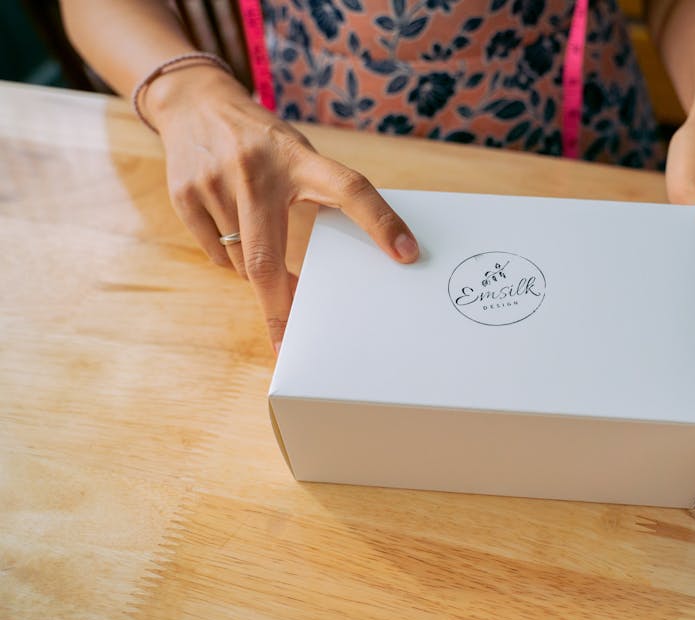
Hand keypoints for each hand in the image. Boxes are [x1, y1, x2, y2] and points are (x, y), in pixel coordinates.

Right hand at [144, 65, 419, 350]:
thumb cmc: (262, 142)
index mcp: (298, 158)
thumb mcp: (297, 153)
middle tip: (291, 340)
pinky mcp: (185, 195)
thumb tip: (347, 260)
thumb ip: (320, 191)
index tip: (406, 254)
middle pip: (267, 259)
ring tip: (260, 240)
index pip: (350, 189)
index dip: (380, 222)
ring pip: (241, 263)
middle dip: (280, 307)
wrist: (194, 102)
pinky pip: (215, 255)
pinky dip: (228, 258)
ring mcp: (215, 183)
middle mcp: (256, 170)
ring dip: (258, 273)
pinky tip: (229, 227)